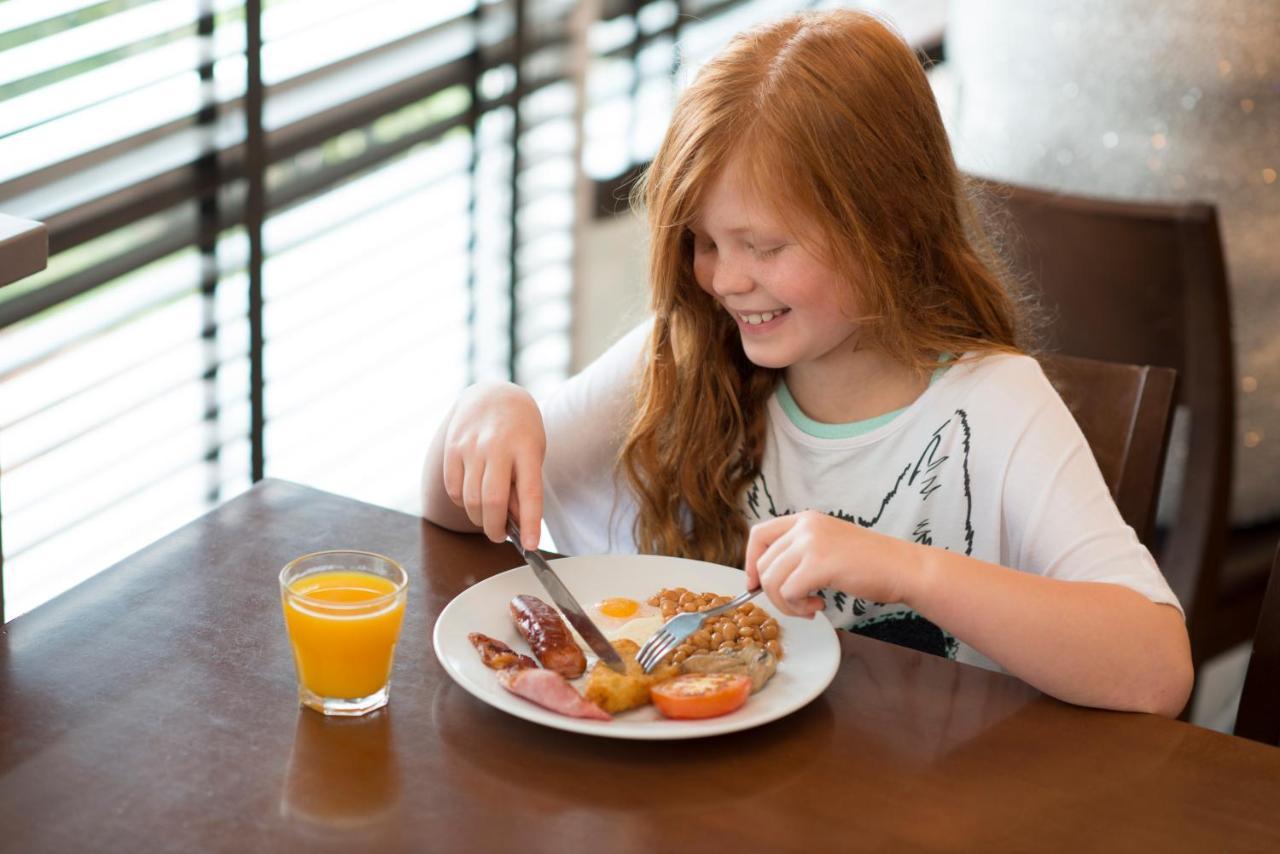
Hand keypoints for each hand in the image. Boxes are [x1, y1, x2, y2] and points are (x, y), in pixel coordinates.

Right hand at [441, 382, 545, 546]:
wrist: (493, 395)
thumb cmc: (520, 432)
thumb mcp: (533, 454)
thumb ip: (523, 486)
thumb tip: (514, 523)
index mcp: (526, 448)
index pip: (529, 492)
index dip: (530, 522)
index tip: (530, 545)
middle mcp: (497, 446)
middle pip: (492, 500)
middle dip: (496, 528)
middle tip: (500, 536)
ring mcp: (472, 446)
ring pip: (470, 500)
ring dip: (479, 519)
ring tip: (487, 518)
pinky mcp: (452, 448)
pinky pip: (454, 489)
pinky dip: (463, 503)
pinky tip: (472, 498)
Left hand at [743, 510, 916, 617]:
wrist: (903, 568)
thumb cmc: (871, 564)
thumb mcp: (829, 545)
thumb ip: (800, 553)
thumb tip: (765, 578)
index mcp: (805, 519)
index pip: (758, 534)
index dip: (750, 562)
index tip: (755, 585)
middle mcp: (805, 526)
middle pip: (763, 563)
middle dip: (773, 593)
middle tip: (797, 604)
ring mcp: (811, 543)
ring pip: (772, 580)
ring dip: (787, 603)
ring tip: (810, 607)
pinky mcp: (819, 564)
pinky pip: (788, 592)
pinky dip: (799, 607)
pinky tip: (819, 606)